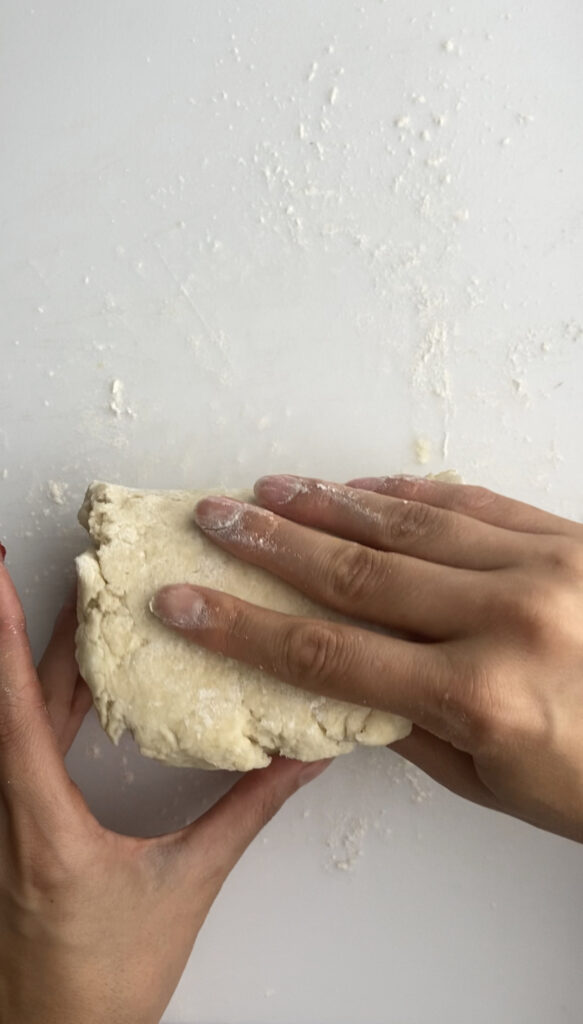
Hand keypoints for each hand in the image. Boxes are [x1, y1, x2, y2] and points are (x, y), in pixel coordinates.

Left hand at [0, 555, 327, 1023]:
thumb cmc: (102, 986)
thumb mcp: (185, 889)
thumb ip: (245, 815)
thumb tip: (297, 760)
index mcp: (41, 820)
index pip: (16, 706)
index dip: (3, 634)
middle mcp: (11, 811)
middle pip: (16, 697)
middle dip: (19, 625)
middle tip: (38, 564)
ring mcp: (8, 819)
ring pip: (18, 717)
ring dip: (35, 657)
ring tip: (66, 602)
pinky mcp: (20, 828)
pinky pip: (26, 743)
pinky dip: (47, 698)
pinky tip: (74, 679)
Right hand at [152, 473, 582, 843]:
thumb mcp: (496, 783)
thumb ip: (410, 726)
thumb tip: (339, 681)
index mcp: (480, 695)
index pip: (327, 654)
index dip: (243, 627)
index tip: (185, 601)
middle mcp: (506, 619)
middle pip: (355, 571)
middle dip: (270, 544)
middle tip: (213, 519)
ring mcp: (542, 566)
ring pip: (409, 522)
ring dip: (329, 503)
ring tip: (270, 491)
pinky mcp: (569, 536)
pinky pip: (472, 501)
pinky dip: (408, 491)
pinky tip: (362, 486)